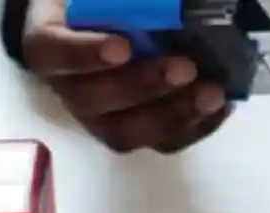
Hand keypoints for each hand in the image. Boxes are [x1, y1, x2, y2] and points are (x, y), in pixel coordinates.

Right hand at [20, 0, 229, 152]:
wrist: (104, 23)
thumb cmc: (97, 5)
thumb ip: (126, 1)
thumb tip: (168, 4)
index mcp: (49, 45)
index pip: (53, 54)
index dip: (84, 55)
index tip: (122, 47)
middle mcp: (70, 89)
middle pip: (94, 102)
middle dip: (142, 88)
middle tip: (184, 68)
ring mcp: (102, 117)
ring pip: (127, 133)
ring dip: (174, 115)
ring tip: (212, 93)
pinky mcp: (136, 131)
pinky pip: (162, 142)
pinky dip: (196, 126)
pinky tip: (221, 105)